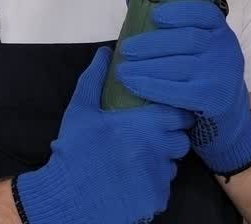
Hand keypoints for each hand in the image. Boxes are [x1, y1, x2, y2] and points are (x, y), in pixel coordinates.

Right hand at [13, 47, 193, 223]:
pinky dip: (152, 186)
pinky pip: (163, 189)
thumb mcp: (81, 110)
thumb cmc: (75, 149)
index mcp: (147, 124)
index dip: (175, 115)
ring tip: (138, 161)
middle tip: (150, 139)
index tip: (163, 116)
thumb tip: (104, 52)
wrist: (68, 195)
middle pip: (182, 141)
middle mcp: (160, 149)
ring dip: (162, 163)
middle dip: (171, 139)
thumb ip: (95, 78)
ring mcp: (160, 177)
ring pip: (173, 166)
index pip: (181, 115)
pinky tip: (133, 182)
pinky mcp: (156, 199)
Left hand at [115, 0, 250, 177]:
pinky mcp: (214, 98)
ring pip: (179, 65)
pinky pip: (177, 90)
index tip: (154, 16)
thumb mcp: (195, 50)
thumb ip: (170, 27)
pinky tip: (132, 84)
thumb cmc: (202, 78)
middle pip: (187, 39)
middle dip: (151, 44)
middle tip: (125, 49)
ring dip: (145, 67)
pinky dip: (151, 87)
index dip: (178, 12)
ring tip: (122, 70)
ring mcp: (223, 74)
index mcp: (220, 31)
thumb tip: (131, 0)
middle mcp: (226, 49)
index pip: (204, 13)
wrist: (227, 120)